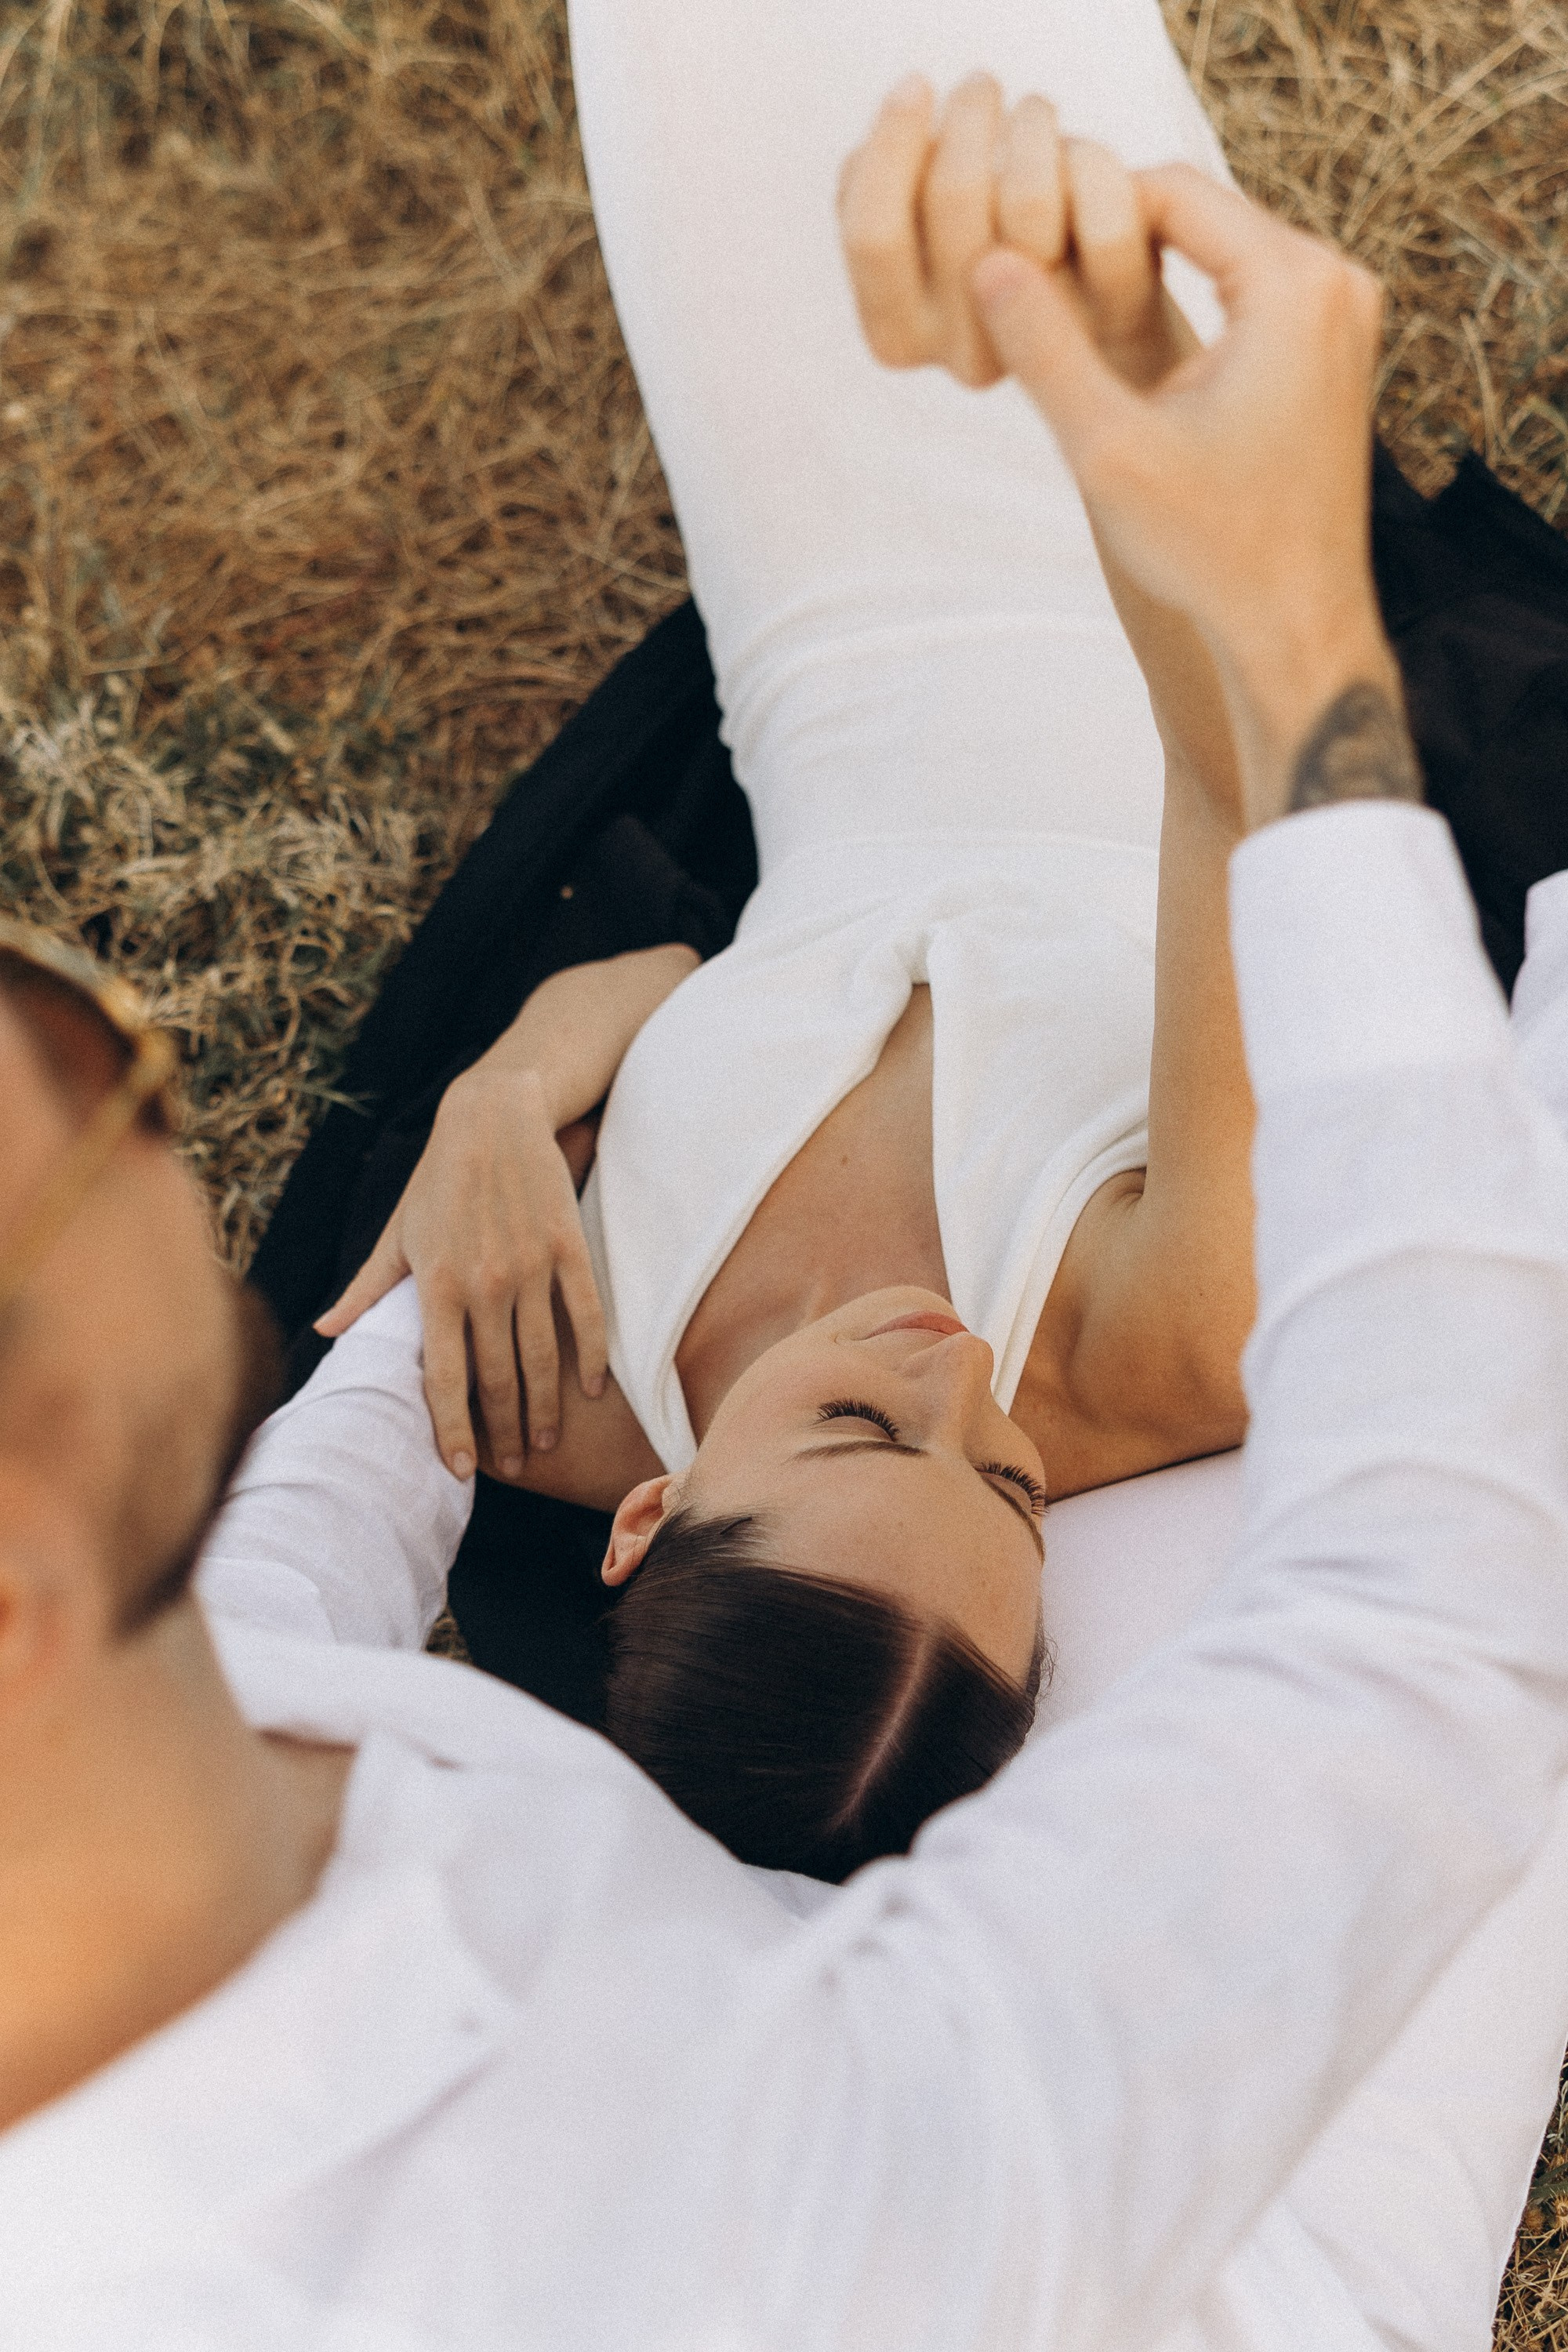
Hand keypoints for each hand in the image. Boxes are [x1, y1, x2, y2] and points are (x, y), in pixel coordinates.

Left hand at [315, 1064, 607, 1479]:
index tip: (461, 1469)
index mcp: (435, 1285)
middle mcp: (483, 1282)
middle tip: (511, 1465)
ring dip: (546, 1406)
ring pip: (543, 1356)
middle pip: (498, 1377)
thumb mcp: (396, 1234)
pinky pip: (585, 1316)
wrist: (491, 1116)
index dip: (453, 1429)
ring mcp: (529, 1266)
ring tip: (546, 1440)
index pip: (444, 1376)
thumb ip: (367, 1289)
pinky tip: (590, 1390)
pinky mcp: (568, 1246)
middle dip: (504, 1430)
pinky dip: (591, 1357)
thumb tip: (325, 1332)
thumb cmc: (436, 1179)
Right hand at [839, 79, 1392, 807]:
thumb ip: (1044, 349)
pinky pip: (1248, 293)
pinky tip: (1132, 365)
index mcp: (1293, 283)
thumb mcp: (1109, 450)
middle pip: (1197, 212)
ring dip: (1146, 275)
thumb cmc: (1213, 550)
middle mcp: (1335, 280)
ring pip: (1219, 251)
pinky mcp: (1336, 351)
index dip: (1080, 211)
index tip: (1020, 254)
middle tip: (1034, 287)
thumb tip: (984, 261)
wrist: (1298, 629)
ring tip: (1072, 326)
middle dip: (1112, 242)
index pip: (1167, 187)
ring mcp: (1344, 314)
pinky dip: (1188, 309)